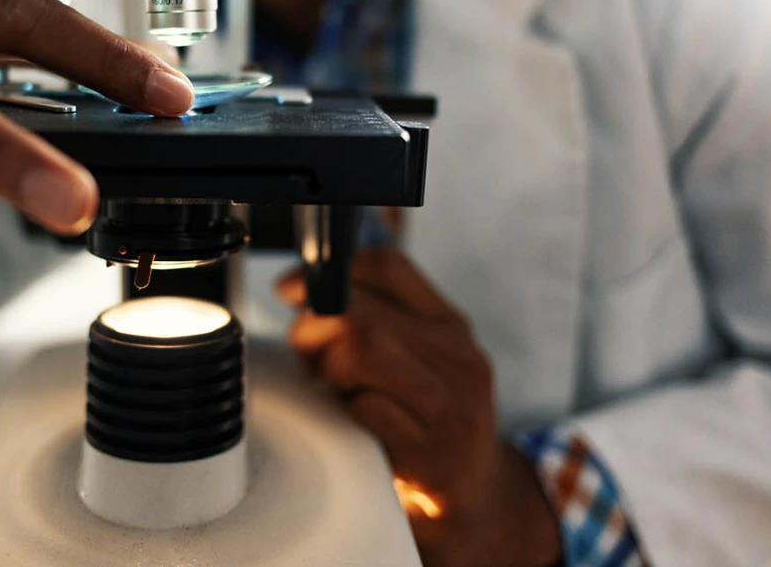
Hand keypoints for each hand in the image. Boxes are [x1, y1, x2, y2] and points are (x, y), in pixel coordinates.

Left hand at [279, 248, 561, 566]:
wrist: (477, 503)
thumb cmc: (427, 425)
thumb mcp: (414, 364)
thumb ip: (373, 324)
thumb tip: (300, 293)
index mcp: (450, 327)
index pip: (389, 268)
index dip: (329, 272)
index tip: (292, 288)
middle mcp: (460, 360)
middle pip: (364, 313)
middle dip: (313, 328)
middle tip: (302, 351)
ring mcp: (454, 409)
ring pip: (364, 352)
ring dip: (329, 369)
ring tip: (329, 387)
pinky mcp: (437, 458)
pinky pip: (368, 410)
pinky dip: (347, 413)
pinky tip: (353, 423)